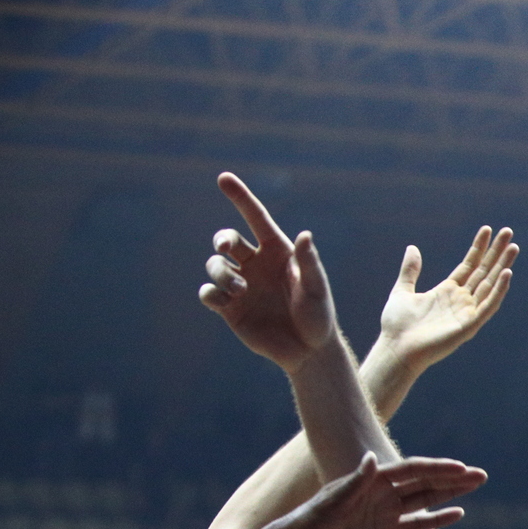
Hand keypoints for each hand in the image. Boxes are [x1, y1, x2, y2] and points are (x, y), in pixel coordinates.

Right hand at [198, 172, 339, 372]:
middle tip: (226, 248)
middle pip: (227, 240)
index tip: (224, 178)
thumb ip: (309, 262)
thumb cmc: (318, 316)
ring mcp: (241, 285)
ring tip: (240, 289)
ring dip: (222, 273)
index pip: (256, 218)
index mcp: (277, 251)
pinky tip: (225, 300)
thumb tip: (305, 234)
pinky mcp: (230, 308)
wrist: (308, 351)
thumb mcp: (317, 289)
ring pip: (215, 265)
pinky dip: (211, 293)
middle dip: (222, 239)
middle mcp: (255, 264)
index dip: (240, 197)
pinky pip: (209, 293)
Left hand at [275, 453, 485, 528]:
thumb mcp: (332, 502)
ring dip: (451, 493)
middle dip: (454, 478)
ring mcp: (387, 510)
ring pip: (426, 499)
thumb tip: (372, 459)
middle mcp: (384, 491)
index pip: (412, 470)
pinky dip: (437, 518)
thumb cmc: (311, 520)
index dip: (437, 469)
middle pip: (425, 481)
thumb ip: (355, 482)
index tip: (460, 468)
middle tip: (481, 475)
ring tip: (476, 485)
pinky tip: (458, 513)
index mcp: (373, 479)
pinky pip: (417, 523)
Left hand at [376, 228, 517, 373]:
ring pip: (490, 285)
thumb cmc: (397, 326)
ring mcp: (466, 312)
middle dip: (496, 252)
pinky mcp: (469, 325)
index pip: (469, 265)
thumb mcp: (402, 291)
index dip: (478, 248)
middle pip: (483, 271)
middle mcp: (460, 300)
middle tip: (508, 232)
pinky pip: (488, 306)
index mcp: (447, 292)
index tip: (487, 230)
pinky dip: (498, 290)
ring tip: (513, 247)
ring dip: (502, 266)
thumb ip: (410, 271)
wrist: (396, 349)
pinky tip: (506, 274)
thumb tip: (413, 248)